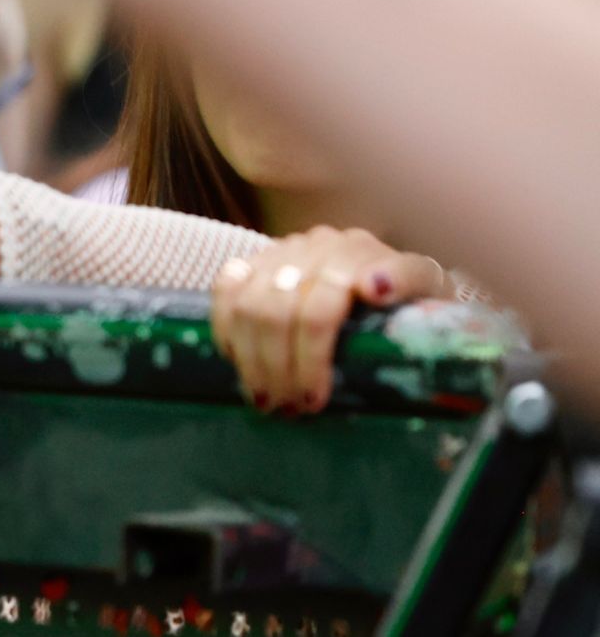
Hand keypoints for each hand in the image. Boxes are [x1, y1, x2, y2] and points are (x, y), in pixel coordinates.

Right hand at [211, 225, 448, 414]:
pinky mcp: (256, 258)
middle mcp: (320, 245)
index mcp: (362, 253)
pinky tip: (237, 361)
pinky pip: (225, 288)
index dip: (312, 356)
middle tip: (289, 410)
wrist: (393, 280)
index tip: (315, 400)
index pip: (323, 306)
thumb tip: (374, 287)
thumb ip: (411, 285)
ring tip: (265, 399)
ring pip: (248, 305)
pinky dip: (225, 328)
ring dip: (252, 358)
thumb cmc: (413, 303)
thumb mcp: (429, 296)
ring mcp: (285, 250)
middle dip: (279, 369)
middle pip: (279, 311)